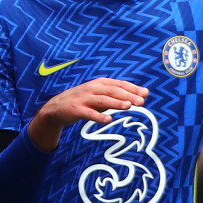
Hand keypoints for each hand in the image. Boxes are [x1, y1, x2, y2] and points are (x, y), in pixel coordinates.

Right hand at [28, 78, 148, 151]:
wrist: (56, 108)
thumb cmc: (84, 101)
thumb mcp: (100, 96)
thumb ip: (119, 96)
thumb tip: (143, 95)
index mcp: (100, 83)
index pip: (119, 84)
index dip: (132, 88)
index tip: (145, 94)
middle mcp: (92, 88)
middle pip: (113, 91)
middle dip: (127, 95)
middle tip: (141, 101)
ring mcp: (84, 98)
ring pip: (103, 100)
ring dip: (116, 103)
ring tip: (128, 106)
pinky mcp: (76, 109)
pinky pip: (89, 113)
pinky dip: (99, 116)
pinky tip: (108, 119)